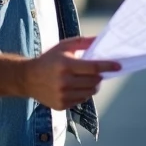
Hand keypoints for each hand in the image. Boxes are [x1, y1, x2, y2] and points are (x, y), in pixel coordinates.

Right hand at [0, 36, 120, 109]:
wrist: (27, 78)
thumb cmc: (49, 59)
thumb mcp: (64, 46)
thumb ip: (83, 42)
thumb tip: (101, 40)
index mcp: (65, 64)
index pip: (93, 67)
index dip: (108, 66)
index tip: (118, 66)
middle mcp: (64, 81)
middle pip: (94, 81)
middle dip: (99, 76)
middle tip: (97, 72)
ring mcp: (62, 95)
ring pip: (90, 92)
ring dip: (92, 85)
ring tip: (85, 79)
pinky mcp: (61, 105)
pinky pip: (82, 100)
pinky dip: (83, 93)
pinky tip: (75, 86)